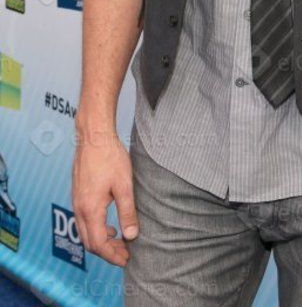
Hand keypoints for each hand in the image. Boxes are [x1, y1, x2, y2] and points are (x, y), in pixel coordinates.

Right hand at [72, 125, 138, 265]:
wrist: (93, 136)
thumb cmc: (109, 157)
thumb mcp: (123, 185)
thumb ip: (127, 211)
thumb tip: (132, 235)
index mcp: (90, 209)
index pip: (98, 244)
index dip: (112, 255)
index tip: (126, 259)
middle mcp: (79, 208)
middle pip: (89, 242)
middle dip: (107, 252)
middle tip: (125, 254)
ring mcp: (76, 201)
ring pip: (85, 232)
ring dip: (101, 240)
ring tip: (120, 240)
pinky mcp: (78, 195)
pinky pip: (83, 221)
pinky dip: (96, 229)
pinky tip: (110, 224)